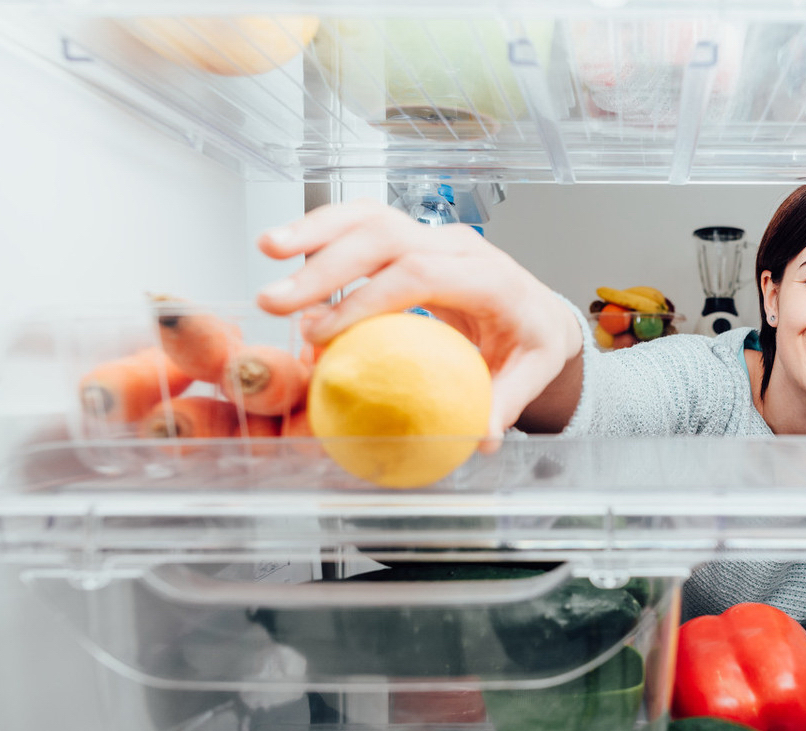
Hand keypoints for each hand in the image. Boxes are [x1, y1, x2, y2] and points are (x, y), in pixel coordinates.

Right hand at [256, 198, 582, 438]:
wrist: (538, 311)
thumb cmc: (531, 342)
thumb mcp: (531, 374)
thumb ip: (505, 402)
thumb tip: (481, 437)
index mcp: (491, 277)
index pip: (421, 274)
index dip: (368, 299)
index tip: (324, 333)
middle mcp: (460, 246)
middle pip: (387, 237)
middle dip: (326, 265)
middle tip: (277, 301)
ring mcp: (434, 236)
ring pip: (370, 217)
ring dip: (315, 231)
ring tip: (267, 249)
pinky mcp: (413, 237)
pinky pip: (364, 223)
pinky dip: (323, 230)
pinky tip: (284, 247)